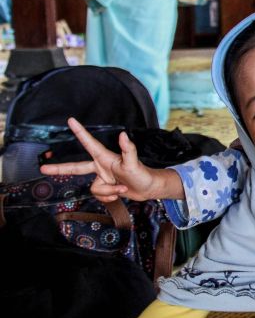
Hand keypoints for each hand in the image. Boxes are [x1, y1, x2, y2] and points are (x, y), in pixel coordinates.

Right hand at [39, 117, 159, 201]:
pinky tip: (119, 193)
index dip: (80, 132)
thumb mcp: (134, 163)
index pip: (89, 143)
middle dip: (60, 169)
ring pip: (94, 189)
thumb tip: (123, 135)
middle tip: (44, 169)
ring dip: (108, 192)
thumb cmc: (142, 173)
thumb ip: (128, 149)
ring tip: (122, 187)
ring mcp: (102, 177)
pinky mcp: (104, 187)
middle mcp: (101, 166)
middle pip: (76, 167)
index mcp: (105, 157)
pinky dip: (109, 197)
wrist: (148, 189)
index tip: (71, 120)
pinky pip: (99, 196)